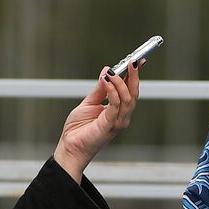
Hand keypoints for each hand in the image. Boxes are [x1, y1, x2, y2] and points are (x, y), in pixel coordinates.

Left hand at [52, 61, 140, 181]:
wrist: (70, 147)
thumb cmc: (79, 129)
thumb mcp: (89, 103)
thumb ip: (100, 89)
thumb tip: (108, 70)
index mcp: (118, 111)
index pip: (131, 90)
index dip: (135, 75)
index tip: (138, 60)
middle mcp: (122, 116)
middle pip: (133, 93)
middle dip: (134, 76)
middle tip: (132, 61)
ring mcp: (118, 122)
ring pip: (128, 99)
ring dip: (121, 82)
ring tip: (113, 71)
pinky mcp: (109, 125)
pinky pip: (115, 105)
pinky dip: (113, 91)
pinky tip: (107, 81)